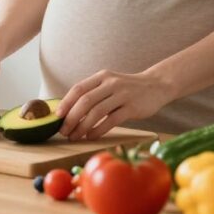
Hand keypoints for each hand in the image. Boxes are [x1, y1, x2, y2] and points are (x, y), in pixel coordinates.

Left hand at [56, 70, 173, 140]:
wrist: (156, 86)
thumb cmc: (127, 88)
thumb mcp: (109, 84)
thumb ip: (93, 93)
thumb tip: (69, 111)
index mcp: (102, 77)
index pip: (78, 89)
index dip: (66, 103)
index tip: (57, 117)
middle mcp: (110, 83)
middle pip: (85, 101)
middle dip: (71, 118)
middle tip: (64, 131)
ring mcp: (122, 95)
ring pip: (96, 112)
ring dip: (82, 127)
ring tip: (75, 137)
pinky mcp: (132, 107)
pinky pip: (111, 120)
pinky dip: (98, 130)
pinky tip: (91, 137)